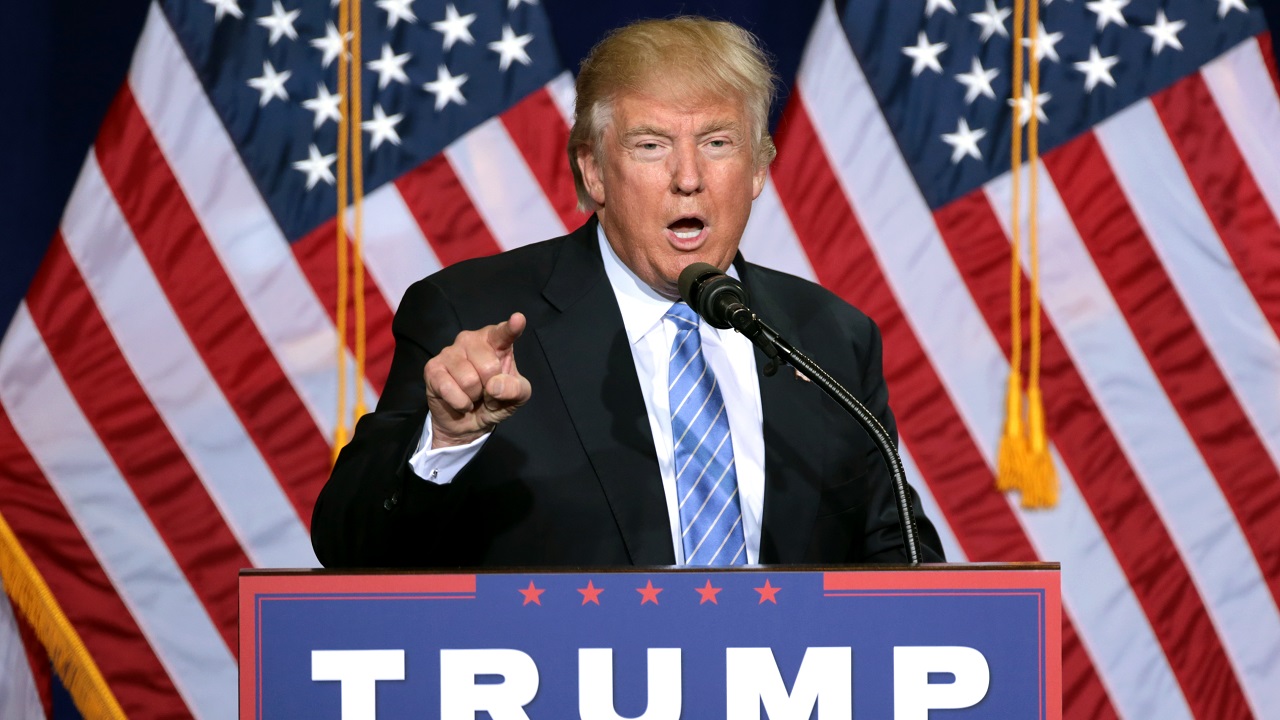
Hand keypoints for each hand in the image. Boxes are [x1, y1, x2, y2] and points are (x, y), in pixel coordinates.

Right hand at [424, 312, 531, 447]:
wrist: (469, 421)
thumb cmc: (495, 400)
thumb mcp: (516, 396)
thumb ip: (515, 389)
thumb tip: (494, 385)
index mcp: (496, 341)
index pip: (504, 333)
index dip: (511, 328)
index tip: (518, 319)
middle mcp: (471, 340)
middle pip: (488, 366)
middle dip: (490, 387)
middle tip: (485, 390)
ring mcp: (450, 352)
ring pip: (468, 380)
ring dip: (473, 396)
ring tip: (472, 395)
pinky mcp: (432, 368)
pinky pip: (448, 388)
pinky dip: (459, 403)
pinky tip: (460, 401)